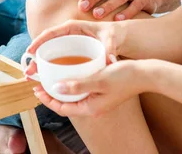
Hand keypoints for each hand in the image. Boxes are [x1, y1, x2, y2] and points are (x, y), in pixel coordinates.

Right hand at [24, 20, 122, 76]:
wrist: (118, 37)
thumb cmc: (113, 34)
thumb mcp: (111, 38)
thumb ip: (109, 47)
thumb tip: (109, 59)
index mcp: (72, 27)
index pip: (51, 33)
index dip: (39, 41)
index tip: (30, 51)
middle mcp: (67, 35)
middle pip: (46, 45)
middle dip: (35, 58)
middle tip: (28, 72)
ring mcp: (68, 44)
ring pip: (50, 54)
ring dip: (40, 65)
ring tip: (32, 78)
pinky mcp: (71, 52)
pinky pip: (56, 59)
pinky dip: (49, 68)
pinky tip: (44, 79)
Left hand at [33, 60, 153, 116]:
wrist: (144, 74)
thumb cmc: (124, 77)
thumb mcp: (98, 79)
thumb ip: (77, 85)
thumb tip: (56, 88)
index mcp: (91, 108)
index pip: (63, 108)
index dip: (48, 100)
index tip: (37, 89)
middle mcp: (93, 107)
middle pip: (66, 104)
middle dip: (52, 94)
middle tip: (40, 83)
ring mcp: (98, 101)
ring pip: (74, 97)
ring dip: (61, 88)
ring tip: (50, 77)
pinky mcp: (102, 93)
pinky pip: (82, 91)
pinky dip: (73, 84)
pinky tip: (69, 72)